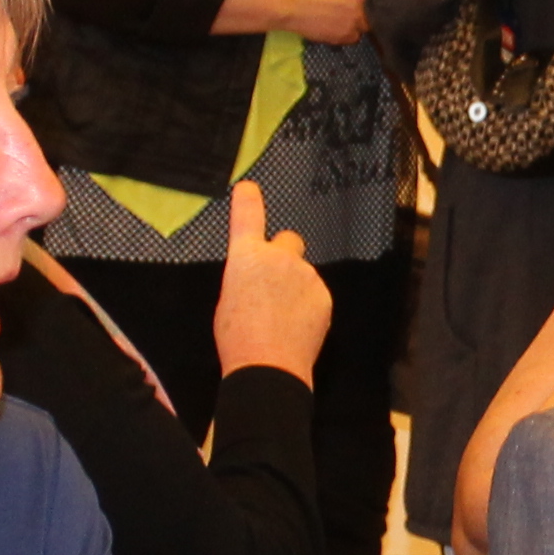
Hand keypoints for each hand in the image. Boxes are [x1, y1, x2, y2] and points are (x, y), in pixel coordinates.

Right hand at [210, 181, 332, 379]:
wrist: (269, 366)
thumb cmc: (237, 337)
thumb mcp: (229, 300)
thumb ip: (247, 279)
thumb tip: (258, 280)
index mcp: (247, 258)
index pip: (248, 218)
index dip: (248, 201)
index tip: (248, 188)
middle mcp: (279, 257)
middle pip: (288, 240)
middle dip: (283, 254)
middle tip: (275, 281)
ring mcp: (306, 275)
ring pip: (302, 273)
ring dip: (295, 286)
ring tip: (283, 319)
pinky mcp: (323, 295)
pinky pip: (315, 294)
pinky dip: (308, 305)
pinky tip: (297, 328)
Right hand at [283, 0, 372, 45]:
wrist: (288, 3)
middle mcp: (362, 4)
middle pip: (377, 8)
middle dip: (369, 6)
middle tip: (355, 3)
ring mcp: (355, 22)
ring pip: (367, 24)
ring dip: (361, 20)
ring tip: (344, 15)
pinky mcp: (344, 36)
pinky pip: (354, 36)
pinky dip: (349, 31)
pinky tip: (337, 24)